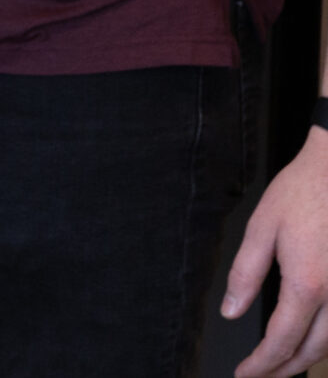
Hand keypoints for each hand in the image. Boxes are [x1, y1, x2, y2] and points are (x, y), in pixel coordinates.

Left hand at [224, 128, 327, 374]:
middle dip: (284, 369)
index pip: (281, 340)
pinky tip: (311, 339)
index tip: (244, 374)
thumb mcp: (261, 228)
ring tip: (282, 364)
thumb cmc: (303, 192)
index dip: (261, 364)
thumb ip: (245, 275)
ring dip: (308, 358)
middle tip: (261, 375)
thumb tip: (232, 312)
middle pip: (312, 351)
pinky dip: (327, 340)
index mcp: (308, 284)